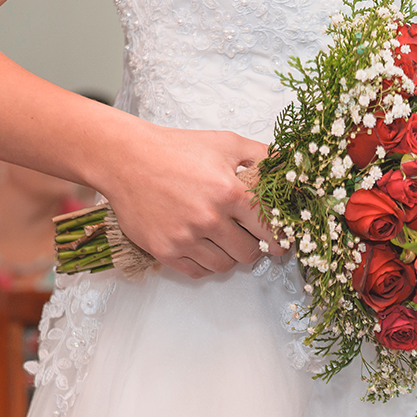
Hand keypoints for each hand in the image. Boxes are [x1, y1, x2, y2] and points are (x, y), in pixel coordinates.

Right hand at [98, 123, 285, 278]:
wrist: (127, 158)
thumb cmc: (177, 148)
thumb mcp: (226, 143)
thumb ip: (262, 155)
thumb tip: (289, 166)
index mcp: (229, 192)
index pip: (269, 227)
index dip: (279, 237)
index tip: (281, 241)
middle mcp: (208, 218)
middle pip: (249, 252)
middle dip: (255, 247)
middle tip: (251, 238)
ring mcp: (185, 237)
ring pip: (225, 265)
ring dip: (230, 256)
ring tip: (225, 239)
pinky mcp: (164, 250)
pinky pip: (197, 272)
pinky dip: (206, 264)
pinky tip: (205, 247)